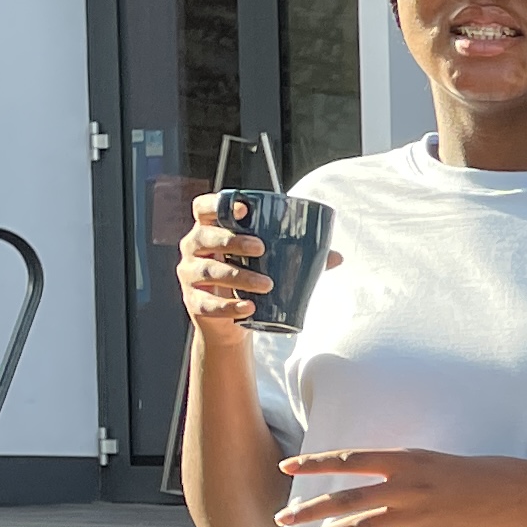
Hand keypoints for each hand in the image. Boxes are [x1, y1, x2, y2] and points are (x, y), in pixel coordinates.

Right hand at [178, 190, 337, 334]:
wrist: (232, 322)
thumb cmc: (249, 278)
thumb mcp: (267, 263)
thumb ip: (297, 255)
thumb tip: (336, 256)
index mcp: (211, 229)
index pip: (203, 208)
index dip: (217, 204)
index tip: (244, 208)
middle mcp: (194, 248)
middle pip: (205, 236)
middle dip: (232, 239)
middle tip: (261, 248)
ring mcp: (190, 276)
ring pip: (209, 271)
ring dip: (238, 275)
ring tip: (266, 284)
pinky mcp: (193, 303)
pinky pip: (208, 304)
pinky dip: (229, 306)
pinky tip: (249, 307)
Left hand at [277, 448, 526, 526]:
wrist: (519, 495)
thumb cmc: (479, 472)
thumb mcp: (434, 460)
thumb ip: (401, 467)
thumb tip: (369, 474)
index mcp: (408, 460)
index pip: (349, 460)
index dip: (315, 464)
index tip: (287, 467)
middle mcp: (407, 487)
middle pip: (345, 499)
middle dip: (309, 509)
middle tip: (282, 516)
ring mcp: (417, 516)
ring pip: (360, 526)